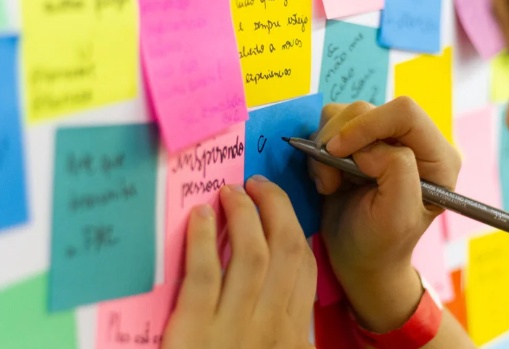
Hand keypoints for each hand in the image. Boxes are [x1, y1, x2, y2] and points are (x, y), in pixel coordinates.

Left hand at [163, 176, 316, 348]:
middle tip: (257, 184)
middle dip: (275, 207)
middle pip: (285, 250)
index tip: (278, 207)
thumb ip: (282, 326)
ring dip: (243, 214)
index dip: (294, 226)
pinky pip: (204, 275)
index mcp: (292, 333)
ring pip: (251, 255)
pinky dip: (203, 239)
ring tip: (230, 191)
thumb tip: (279, 287)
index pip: (305, 266)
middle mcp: (271, 325)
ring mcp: (233, 327)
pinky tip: (200, 216)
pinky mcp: (194, 331)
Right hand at [309, 98, 460, 332]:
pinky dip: (318, 151)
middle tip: (330, 179)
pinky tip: (328, 179)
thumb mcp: (397, 216)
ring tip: (329, 183)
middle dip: (340, 140)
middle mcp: (412, 141)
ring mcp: (382, 140)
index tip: (337, 152)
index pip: (404, 112)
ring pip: (344, 113)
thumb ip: (396, 171)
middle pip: (368, 109)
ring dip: (325, 147)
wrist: (359, 258)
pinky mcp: (357, 143)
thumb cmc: (380, 244)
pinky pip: (329, 125)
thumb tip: (368, 148)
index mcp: (437, 157)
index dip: (366, 125)